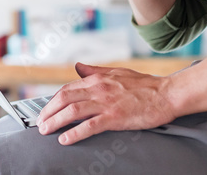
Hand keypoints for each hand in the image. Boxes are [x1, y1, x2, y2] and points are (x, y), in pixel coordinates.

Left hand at [36, 63, 177, 145]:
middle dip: (48, 111)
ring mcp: (106, 103)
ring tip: (46, 131)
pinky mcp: (115, 117)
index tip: (45, 110)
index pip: (67, 89)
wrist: (166, 94)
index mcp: (98, 79)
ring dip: (55, 121)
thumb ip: (95, 71)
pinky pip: (90, 125)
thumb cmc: (144, 85)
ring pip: (72, 111)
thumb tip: (77, 67)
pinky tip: (65, 139)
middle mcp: (98, 89)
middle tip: (40, 123)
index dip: (52, 101)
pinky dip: (75, 133)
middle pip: (64, 98)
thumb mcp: (116, 72)